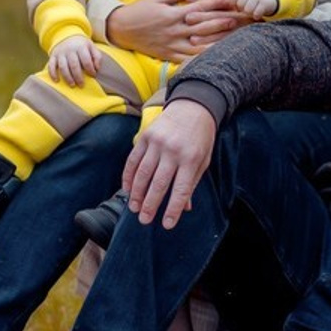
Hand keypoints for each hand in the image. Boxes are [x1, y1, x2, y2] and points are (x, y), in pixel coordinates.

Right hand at [48, 36, 101, 85]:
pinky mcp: (53, 56)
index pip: (86, 60)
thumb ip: (97, 57)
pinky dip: (52, 73)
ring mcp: (60, 53)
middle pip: (74, 65)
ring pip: (63, 67)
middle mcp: (69, 50)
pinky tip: (56, 80)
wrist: (66, 34)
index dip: (90, 69)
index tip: (93, 75)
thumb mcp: (91, 46)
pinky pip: (51, 65)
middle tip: (82, 85)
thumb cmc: (81, 44)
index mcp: (80, 47)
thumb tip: (97, 69)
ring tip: (72, 85)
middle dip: (78, 77)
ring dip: (67, 77)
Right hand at [105, 0, 252, 60]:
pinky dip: (203, 58)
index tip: (231, 0)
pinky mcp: (169, 55)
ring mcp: (172, 45)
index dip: (217, 4)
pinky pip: (189, 59)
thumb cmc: (140, 10)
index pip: (199, 8)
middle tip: (240, 19)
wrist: (120, 29)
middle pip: (204, 27)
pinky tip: (216, 57)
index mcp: (172, 14)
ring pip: (199, 45)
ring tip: (234, 38)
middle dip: (223, 22)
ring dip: (217, 41)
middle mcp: (174, 31)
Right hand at [122, 99, 217, 228]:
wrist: (193, 106)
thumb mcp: (203, 159)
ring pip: (143, 173)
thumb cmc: (200, 137)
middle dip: (150, 205)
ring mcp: (157, 142)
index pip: (181, 190)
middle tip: (144, 220)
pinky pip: (133, 160)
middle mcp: (173, 151)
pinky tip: (127, 189)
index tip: (166, 225)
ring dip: (136, 193)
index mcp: (192, 159)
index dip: (173, 209)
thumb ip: (192, 182)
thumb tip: (184, 208)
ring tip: (134, 208)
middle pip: (159, 184)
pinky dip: (128, 176)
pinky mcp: (145, 136)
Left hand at [227, 0, 276, 18]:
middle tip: (247, 7)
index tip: (238, 3)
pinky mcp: (265, 3)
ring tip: (252, 9)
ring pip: (247, 10)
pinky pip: (256, 13)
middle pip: (239, 4)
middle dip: (242, 9)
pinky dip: (256, 15)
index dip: (234, 2)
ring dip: (250, 13)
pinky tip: (258, 13)